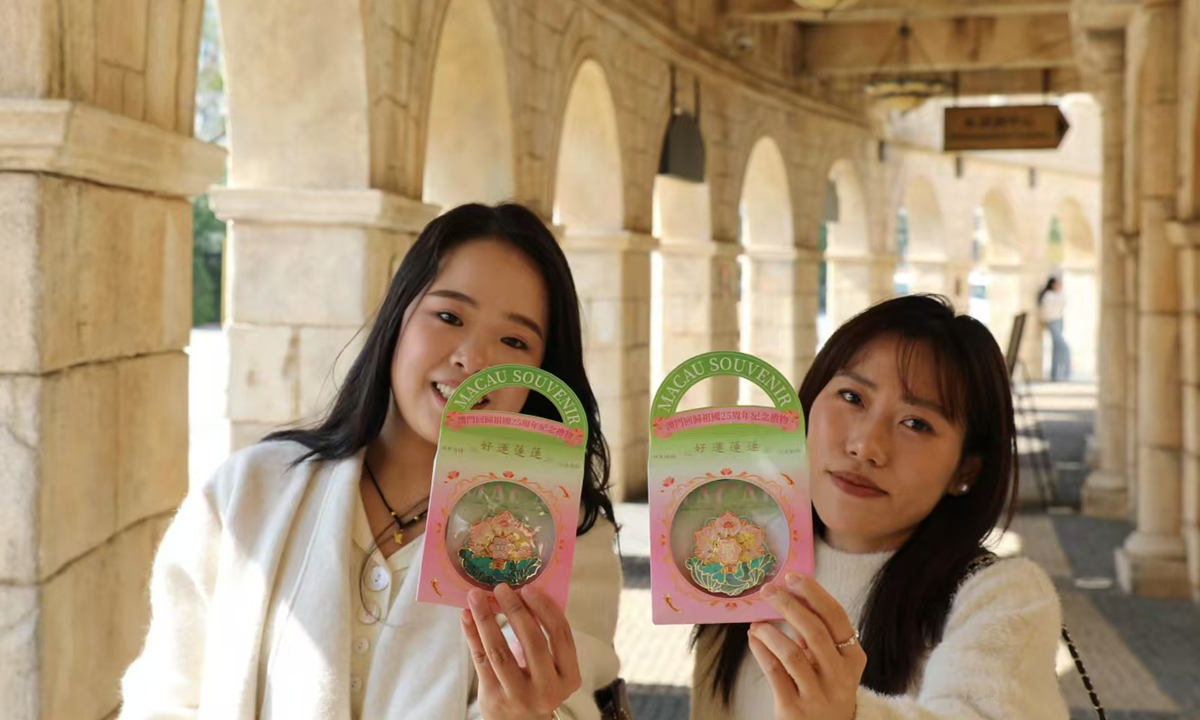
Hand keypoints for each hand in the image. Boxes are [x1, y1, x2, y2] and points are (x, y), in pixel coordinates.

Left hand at [462, 584, 579, 719]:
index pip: (561, 635)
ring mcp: (519, 696)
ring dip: (486, 619)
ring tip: (476, 596)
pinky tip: (466, 616)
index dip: (545, 608)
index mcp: (569, 677)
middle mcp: (547, 689)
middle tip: (501, 588)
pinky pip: (481, 660)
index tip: (528, 588)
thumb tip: (521, 594)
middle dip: (516, 610)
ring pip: (500, 651)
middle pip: (533, 642)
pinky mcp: (494, 699)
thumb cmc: (537, 685)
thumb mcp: (551, 667)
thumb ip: (543, 637)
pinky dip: (472, 635)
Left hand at [748, 574, 865, 719]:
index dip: (814, 593)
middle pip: (815, 631)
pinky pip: (775, 673)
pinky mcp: (795, 709)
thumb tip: (788, 593)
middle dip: (788, 605)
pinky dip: (761, 651)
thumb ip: (813, 632)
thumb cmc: (822, 687)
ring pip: (792, 654)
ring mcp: (819, 695)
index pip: (836, 617)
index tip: (792, 577)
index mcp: (853, 658)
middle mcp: (840, 677)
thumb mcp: (827, 661)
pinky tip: (753, 639)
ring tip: (756, 623)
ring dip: (770, 632)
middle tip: (768, 591)